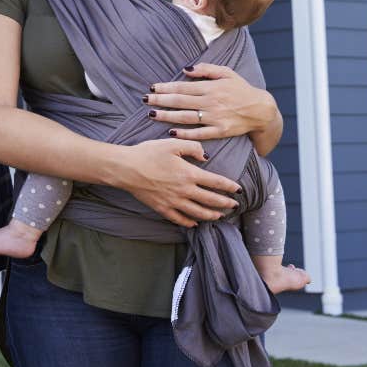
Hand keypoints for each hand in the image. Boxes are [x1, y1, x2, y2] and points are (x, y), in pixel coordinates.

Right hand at [118, 139, 239, 227]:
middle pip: (210, 200)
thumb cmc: (148, 153)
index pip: (216, 182)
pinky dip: (190, 222)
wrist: (127, 168)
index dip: (229, 187)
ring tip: (219, 216)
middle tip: (234, 206)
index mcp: (189, 174)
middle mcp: (185, 190)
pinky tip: (195, 223)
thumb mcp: (172, 144)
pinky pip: (180, 219)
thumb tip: (205, 156)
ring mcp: (174, 202)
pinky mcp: (162, 208)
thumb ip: (193, 147)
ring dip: (211, 215)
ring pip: (198, 213)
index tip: (239, 190)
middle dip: (225, 204)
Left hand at [147, 63, 276, 141]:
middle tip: (145, 100)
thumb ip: (206, 69)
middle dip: (160, 101)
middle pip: (180, 101)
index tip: (152, 88)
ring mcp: (215, 118)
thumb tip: (185, 69)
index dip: (166, 87)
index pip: (183, 87)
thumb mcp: (227, 73)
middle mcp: (211, 102)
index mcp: (211, 87)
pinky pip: (199, 133)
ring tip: (152, 114)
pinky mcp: (220, 131)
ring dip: (167, 116)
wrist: (261, 110)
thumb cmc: (241, 89)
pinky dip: (185, 133)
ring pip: (186, 117)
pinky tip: (171, 132)